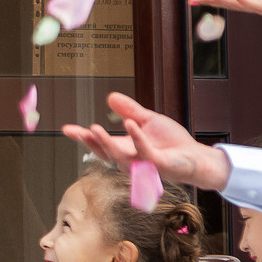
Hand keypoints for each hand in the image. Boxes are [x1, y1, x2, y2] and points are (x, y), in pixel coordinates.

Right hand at [64, 95, 230, 190]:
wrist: (196, 157)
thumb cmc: (172, 143)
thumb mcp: (147, 120)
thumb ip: (129, 110)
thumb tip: (110, 96)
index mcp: (125, 149)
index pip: (100, 144)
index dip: (83, 137)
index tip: (66, 128)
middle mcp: (130, 160)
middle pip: (104, 152)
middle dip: (89, 142)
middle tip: (75, 131)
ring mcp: (143, 164)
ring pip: (119, 156)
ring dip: (106, 142)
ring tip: (93, 128)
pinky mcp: (158, 164)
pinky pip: (145, 151)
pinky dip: (137, 137)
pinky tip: (130, 124)